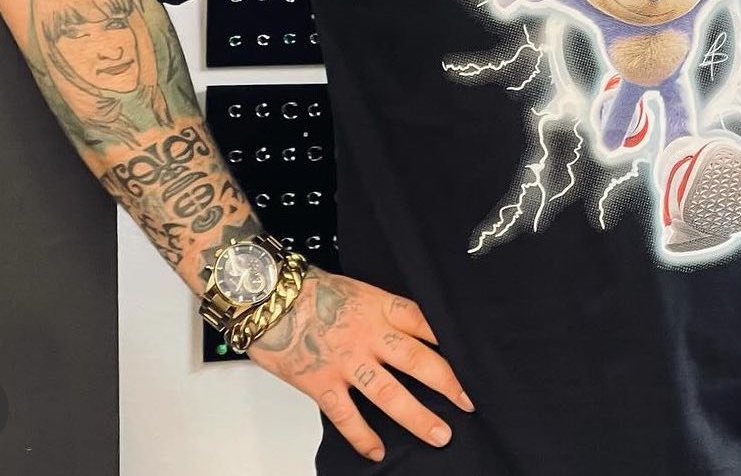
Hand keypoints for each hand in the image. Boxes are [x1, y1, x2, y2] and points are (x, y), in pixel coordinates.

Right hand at [245, 266, 474, 462]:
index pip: (425, 322)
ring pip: (390, 393)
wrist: (266, 296)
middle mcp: (369, 334)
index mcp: (379, 305)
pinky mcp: (320, 382)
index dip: (450, 340)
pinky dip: (363, 436)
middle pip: (418, 360)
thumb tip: (409, 332)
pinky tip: (377, 452)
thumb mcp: (356, 290)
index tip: (473, 357)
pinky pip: (347, 416)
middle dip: (448, 384)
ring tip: (440, 434)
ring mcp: (346, 360)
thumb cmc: (309, 290)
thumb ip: (381, 312)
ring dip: (417, 417)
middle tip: (469, 401)